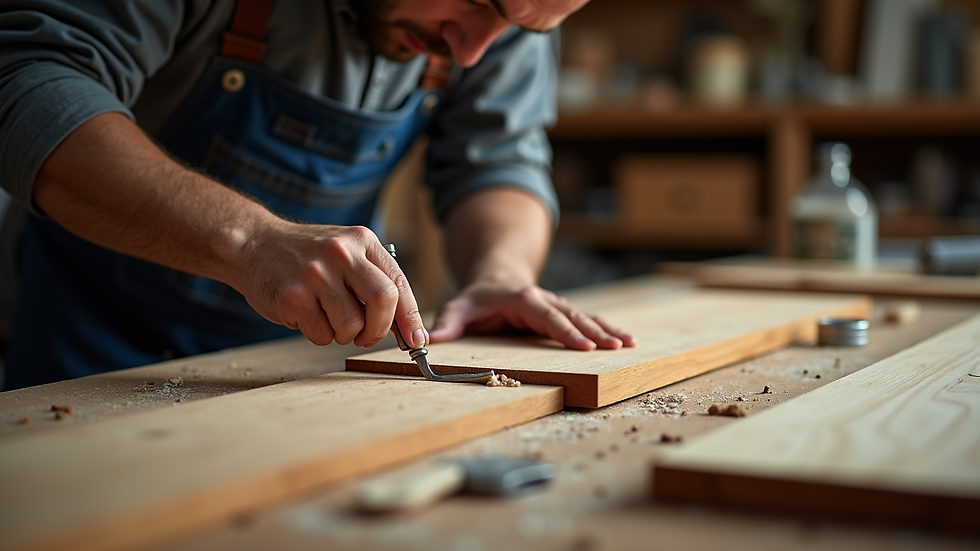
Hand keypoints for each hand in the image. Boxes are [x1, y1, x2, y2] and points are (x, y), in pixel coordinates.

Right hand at [229, 222, 426, 348]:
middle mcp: (341, 253)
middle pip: (383, 301)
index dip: (411, 317)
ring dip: (344, 334)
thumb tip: (408, 328)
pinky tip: (307, 314)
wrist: (253, 245)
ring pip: (351, 325)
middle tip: (367, 336)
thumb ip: (375, 281)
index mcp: (361, 241)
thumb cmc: (307, 256)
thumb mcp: (346, 253)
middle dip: (380, 329)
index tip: (417, 339)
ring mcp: (315, 275)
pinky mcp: (293, 297)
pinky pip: (322, 335)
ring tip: (328, 317)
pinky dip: (320, 335)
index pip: (399, 283)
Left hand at [428, 280, 636, 349]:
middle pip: (573, 316)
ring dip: (607, 329)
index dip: (566, 331)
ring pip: (586, 316)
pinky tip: (627, 339)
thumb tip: (432, 340)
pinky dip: (607, 328)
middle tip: (616, 347)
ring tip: (629, 343)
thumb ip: (449, 322)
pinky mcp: (563, 312)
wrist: (494, 280)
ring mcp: (557, 305)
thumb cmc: (477, 299)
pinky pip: (588, 320)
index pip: (548, 316)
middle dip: (595, 332)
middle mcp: (544, 300)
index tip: (585, 346)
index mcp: (523, 299)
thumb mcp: (459, 307)